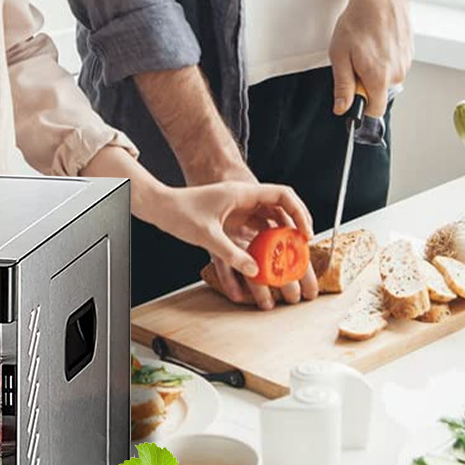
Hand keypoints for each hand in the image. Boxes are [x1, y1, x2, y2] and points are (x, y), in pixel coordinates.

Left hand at [155, 181, 317, 311]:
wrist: (158, 208)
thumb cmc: (179, 211)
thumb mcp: (206, 235)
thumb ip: (231, 253)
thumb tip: (255, 271)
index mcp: (242, 193)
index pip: (282, 195)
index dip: (299, 212)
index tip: (306, 233)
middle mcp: (243, 200)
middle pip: (279, 211)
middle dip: (294, 229)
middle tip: (303, 251)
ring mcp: (236, 210)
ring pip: (267, 223)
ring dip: (278, 240)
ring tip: (288, 260)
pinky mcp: (229, 222)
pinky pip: (251, 233)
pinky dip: (260, 246)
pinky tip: (262, 265)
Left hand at [329, 0, 417, 117]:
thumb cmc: (359, 21)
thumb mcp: (340, 54)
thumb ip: (342, 85)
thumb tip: (342, 108)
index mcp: (379, 78)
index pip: (374, 111)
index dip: (360, 106)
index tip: (351, 94)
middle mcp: (397, 74)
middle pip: (378, 94)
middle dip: (364, 83)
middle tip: (354, 61)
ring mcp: (405, 64)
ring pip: (385, 79)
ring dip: (373, 70)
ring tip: (365, 47)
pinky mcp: (409, 54)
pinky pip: (393, 66)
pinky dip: (383, 59)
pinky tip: (376, 42)